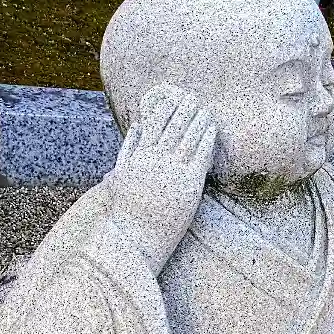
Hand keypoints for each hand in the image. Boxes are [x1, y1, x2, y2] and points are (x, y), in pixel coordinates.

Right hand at [104, 83, 216, 228]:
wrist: (135, 238)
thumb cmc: (127, 210)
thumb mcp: (120, 175)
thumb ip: (128, 149)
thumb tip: (137, 126)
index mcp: (138, 156)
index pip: (153, 123)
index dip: (165, 107)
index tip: (173, 96)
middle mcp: (155, 160)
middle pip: (173, 125)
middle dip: (184, 108)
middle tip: (194, 97)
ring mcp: (172, 171)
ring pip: (189, 137)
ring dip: (198, 120)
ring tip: (206, 110)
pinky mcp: (189, 185)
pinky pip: (201, 155)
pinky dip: (207, 139)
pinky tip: (212, 129)